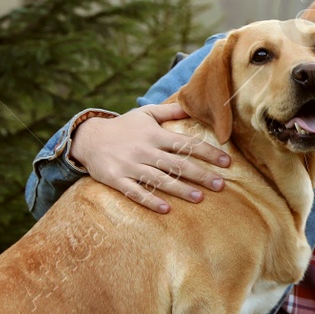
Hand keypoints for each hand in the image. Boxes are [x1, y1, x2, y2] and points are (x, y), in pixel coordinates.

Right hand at [70, 103, 231, 213]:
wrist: (88, 138)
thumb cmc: (122, 127)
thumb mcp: (145, 114)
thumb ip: (169, 112)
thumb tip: (192, 105)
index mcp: (154, 135)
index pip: (186, 143)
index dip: (208, 152)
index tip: (226, 162)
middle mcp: (145, 150)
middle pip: (177, 163)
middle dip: (200, 174)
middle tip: (221, 185)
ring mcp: (130, 166)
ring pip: (159, 179)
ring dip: (180, 189)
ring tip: (200, 198)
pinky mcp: (117, 179)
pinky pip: (135, 192)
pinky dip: (150, 200)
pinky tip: (166, 209)